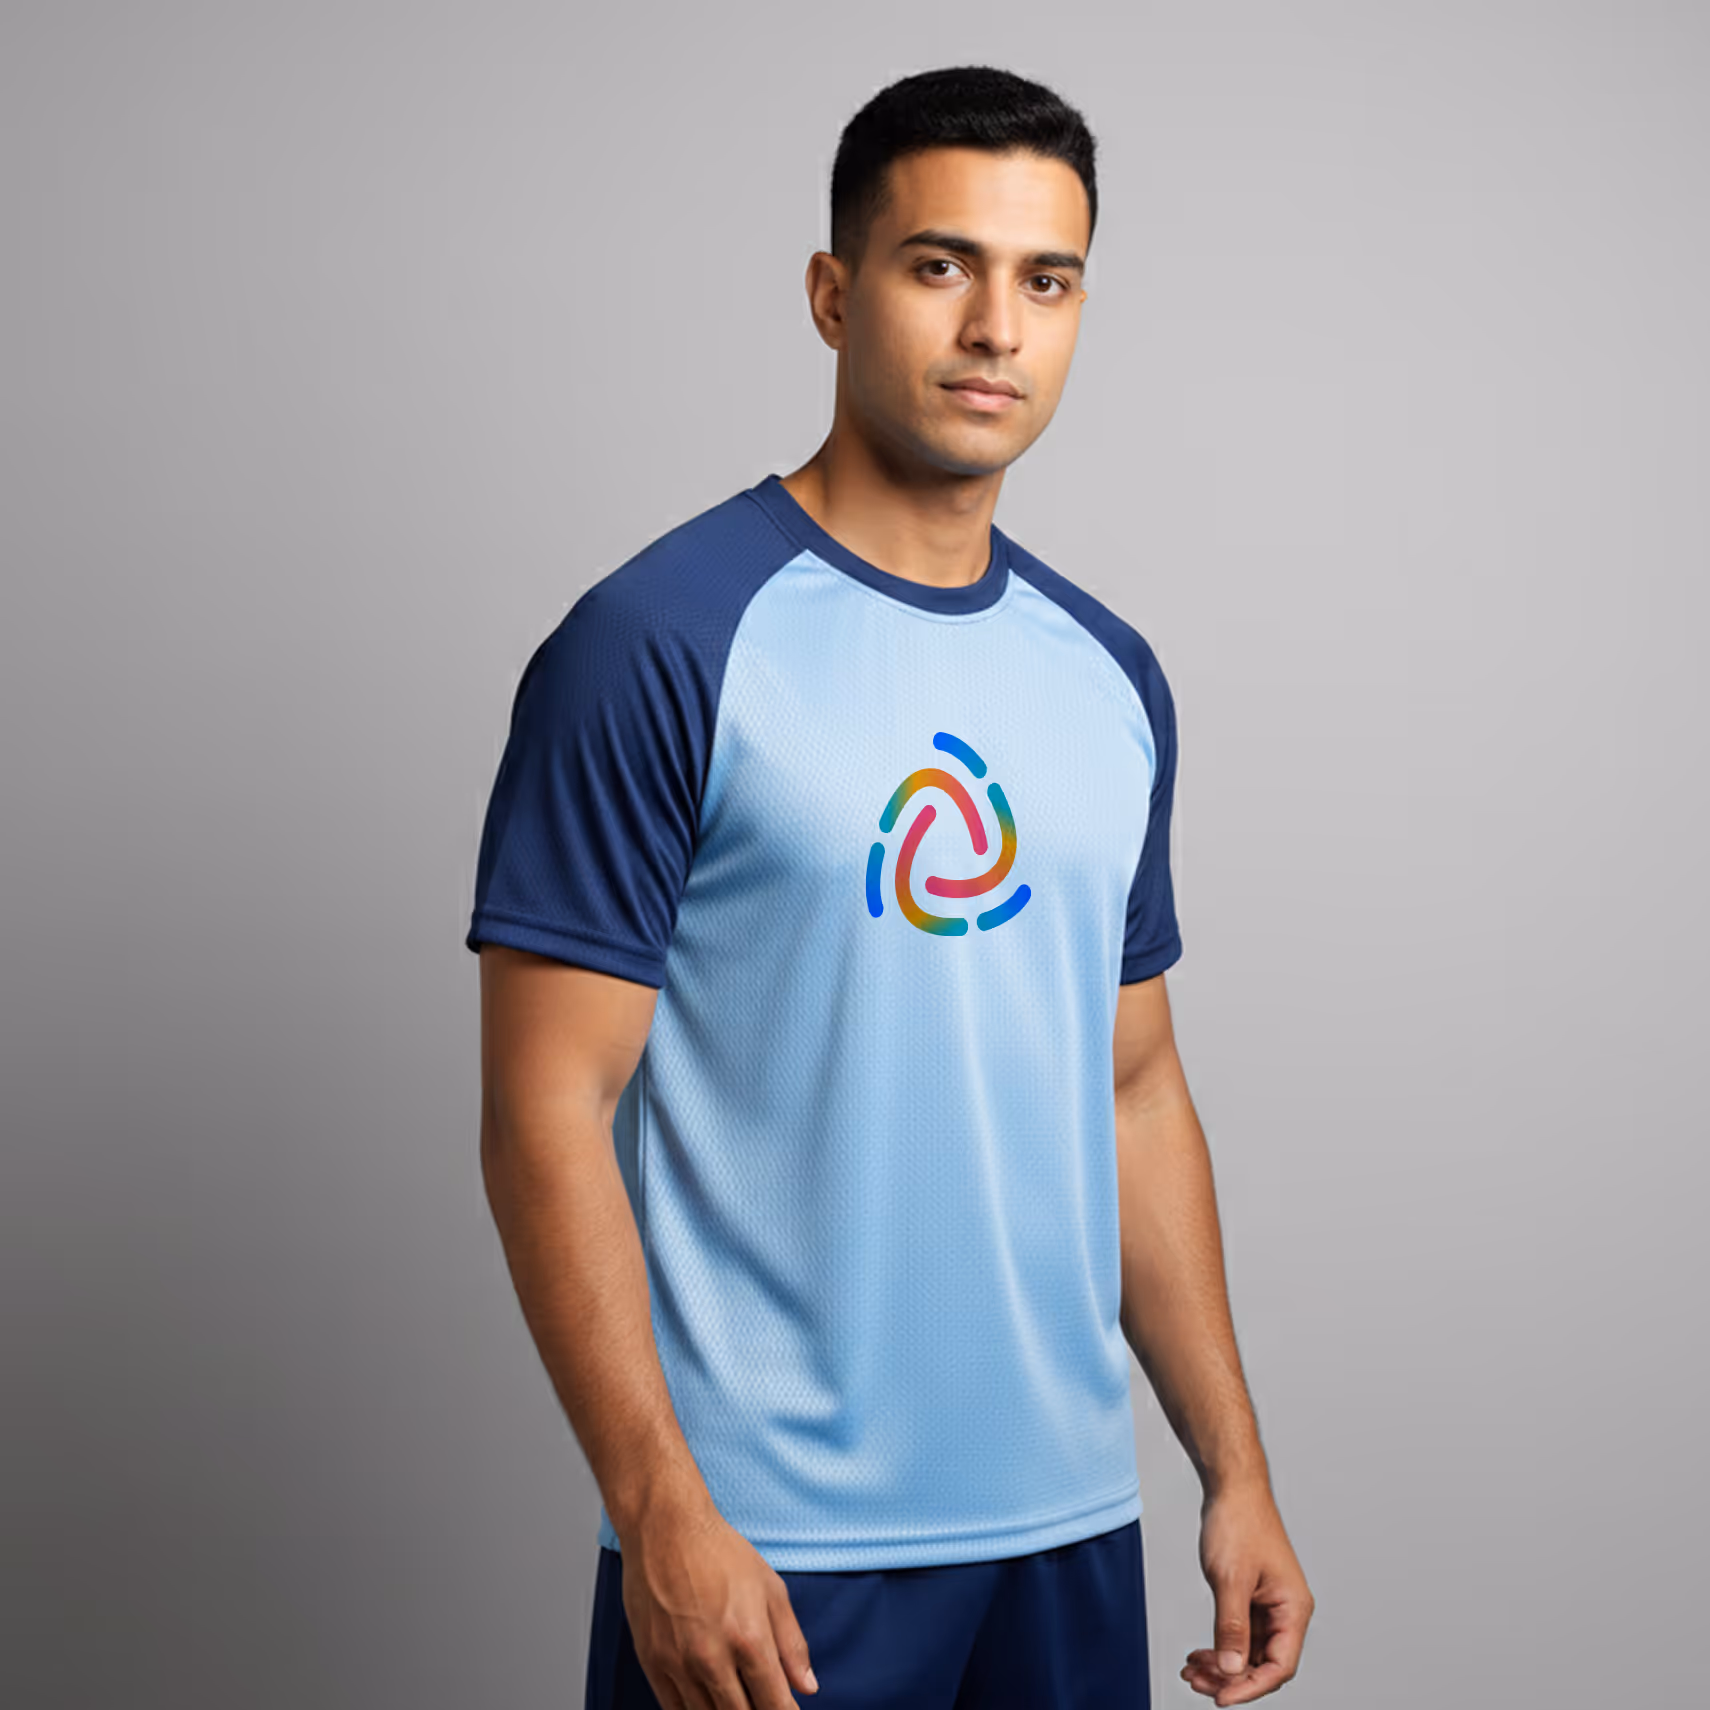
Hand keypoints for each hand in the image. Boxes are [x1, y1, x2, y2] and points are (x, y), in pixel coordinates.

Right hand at [620, 1490, 818, 1708]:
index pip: (774, 1704)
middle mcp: (712, 1658)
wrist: (666, 1529)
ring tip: (737, 1702)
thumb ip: (791, 1643)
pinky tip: (707, 1704)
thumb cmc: (720, 1553)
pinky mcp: (652, 1662)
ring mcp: (678, 1663)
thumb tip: (807, 1688)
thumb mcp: (770, 1589)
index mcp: (749, 1638)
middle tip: (762, 1704)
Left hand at [1181, 1481, 1313, 1704]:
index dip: (1251, 1687)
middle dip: (1230, 1678)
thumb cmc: (1239, 1522)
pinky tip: (1198, 1654)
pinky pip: (1239, 1635)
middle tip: (1196, 1683)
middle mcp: (1286, 1612)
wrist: (1232, 1487)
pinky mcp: (1252, 1598)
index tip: (1221, 1698)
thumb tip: (1232, 1670)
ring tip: (1191, 1671)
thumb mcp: (1230, 1579)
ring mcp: (1269, 1605)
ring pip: (1249, 1652)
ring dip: (1222, 1665)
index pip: (1279, 1666)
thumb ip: (1232, 1627)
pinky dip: (1220, 1646)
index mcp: (1293, 1609)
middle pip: (1263, 1664)